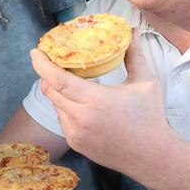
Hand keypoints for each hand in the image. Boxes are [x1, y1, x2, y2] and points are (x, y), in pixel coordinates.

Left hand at [30, 30, 172, 176]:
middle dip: (47, 75)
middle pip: (50, 91)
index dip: (42, 64)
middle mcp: (80, 119)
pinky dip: (65, 108)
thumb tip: (132, 32)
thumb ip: (134, 54)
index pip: (57, 80)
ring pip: (55, 105)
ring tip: (68, 81)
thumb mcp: (145, 82)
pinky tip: (77, 102)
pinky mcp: (76, 144)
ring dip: (57, 92)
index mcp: (95, 101)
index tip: (35, 52)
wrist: (153, 157)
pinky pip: (62, 120)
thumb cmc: (151, 118)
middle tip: (50, 61)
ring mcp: (75, 134)